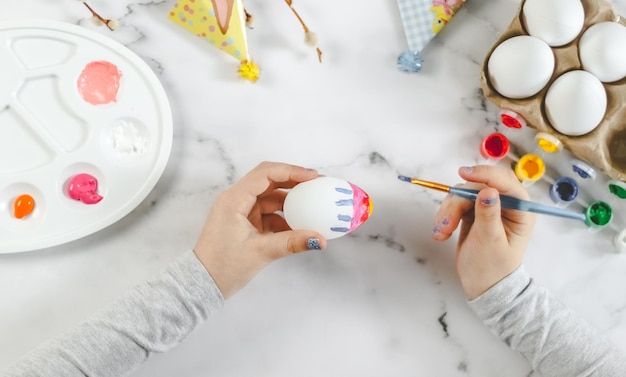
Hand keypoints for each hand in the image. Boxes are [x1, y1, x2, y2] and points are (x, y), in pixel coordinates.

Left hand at [193, 161, 327, 298]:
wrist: (204, 283)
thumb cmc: (224, 266)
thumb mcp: (261, 252)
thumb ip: (292, 242)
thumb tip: (319, 240)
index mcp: (234, 199)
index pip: (266, 174)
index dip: (291, 171)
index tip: (312, 176)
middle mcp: (236, 199)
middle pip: (269, 181)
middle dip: (293, 182)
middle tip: (317, 186)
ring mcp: (240, 210)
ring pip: (270, 197)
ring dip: (290, 201)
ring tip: (312, 205)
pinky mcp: (244, 222)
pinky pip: (268, 212)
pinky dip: (283, 217)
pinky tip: (299, 226)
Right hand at [432, 165, 535, 299]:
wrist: (482, 286)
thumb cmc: (492, 268)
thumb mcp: (491, 242)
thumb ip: (489, 215)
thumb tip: (488, 191)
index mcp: (521, 211)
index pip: (506, 183)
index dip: (486, 175)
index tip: (464, 173)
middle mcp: (506, 205)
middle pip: (478, 186)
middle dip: (458, 201)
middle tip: (446, 223)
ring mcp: (488, 207)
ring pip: (463, 194)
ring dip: (448, 211)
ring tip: (442, 233)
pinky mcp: (472, 211)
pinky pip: (455, 203)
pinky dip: (445, 216)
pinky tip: (442, 232)